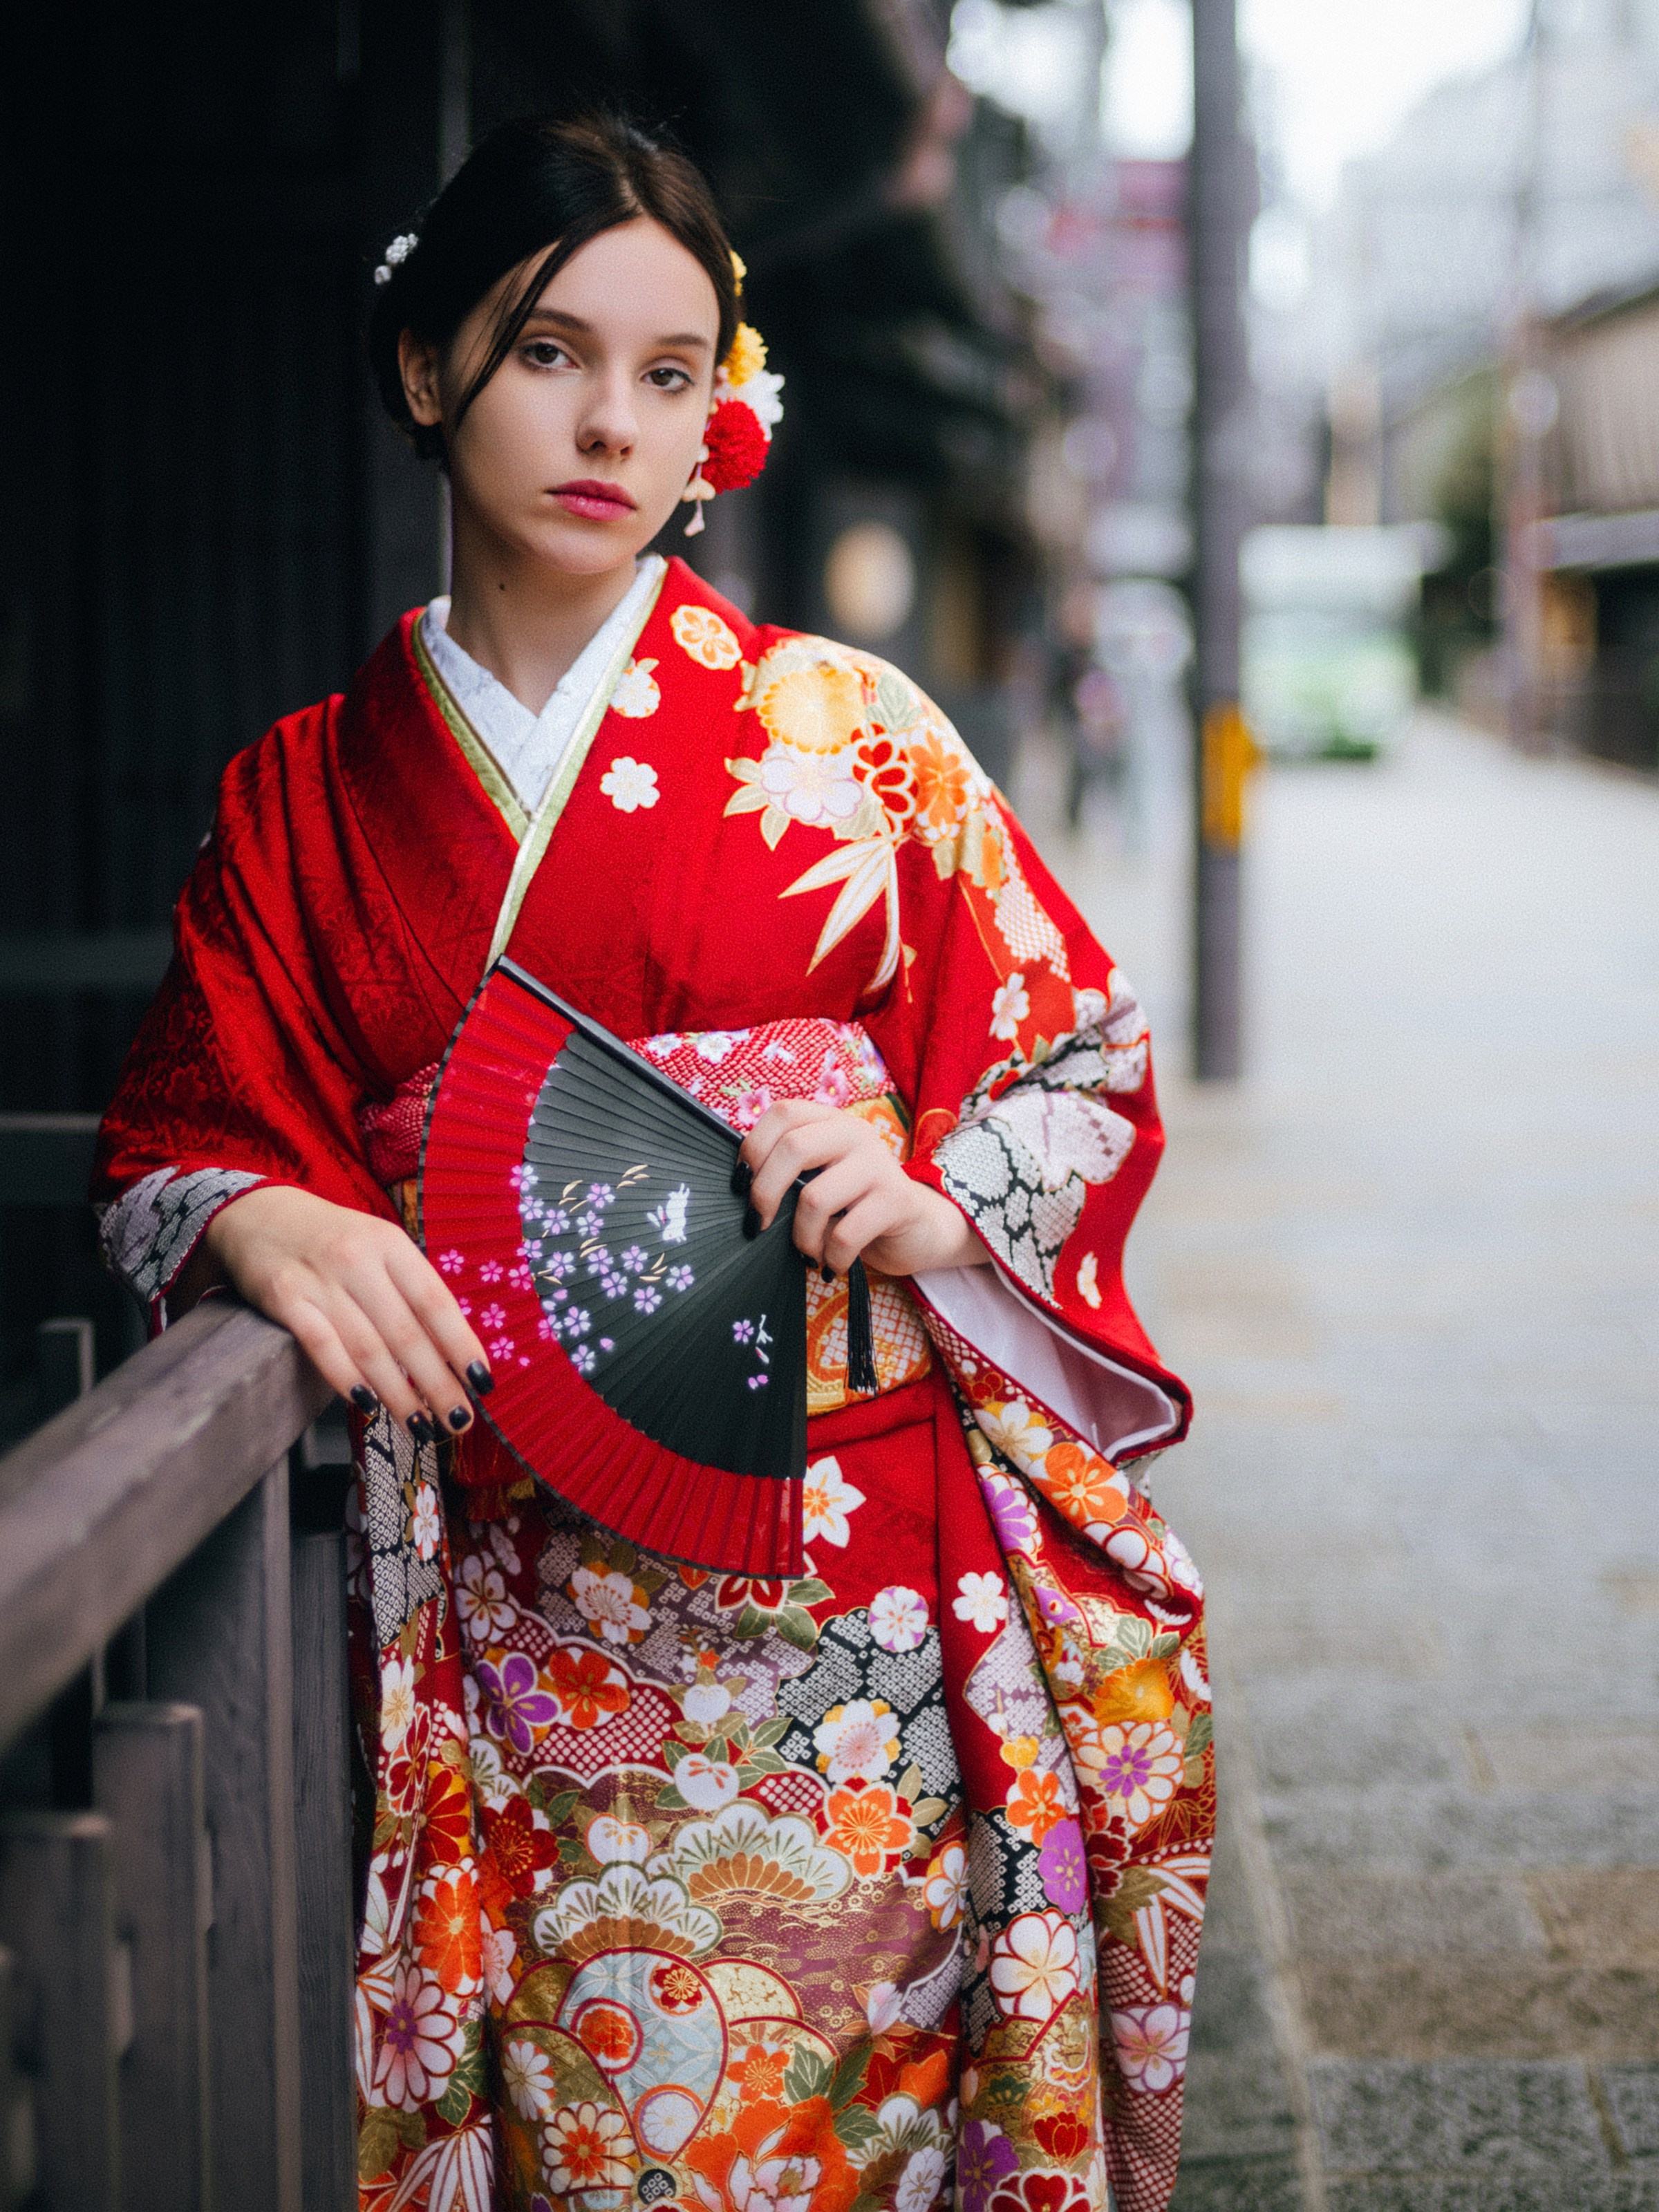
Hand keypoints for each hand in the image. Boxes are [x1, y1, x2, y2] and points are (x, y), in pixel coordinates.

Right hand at [189, 1184, 490, 1441]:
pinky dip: (347, 1379)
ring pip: (368, 1347)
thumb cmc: (332, 1240)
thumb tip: (451, 1351)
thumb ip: (409, 1289)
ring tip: (421, 1425)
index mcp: (390, 1243)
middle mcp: (358, 1259)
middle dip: (437, 1383)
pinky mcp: (284, 1298)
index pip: (436, 1302)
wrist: (258, 1214)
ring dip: (398, 1393)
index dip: (461, 1346)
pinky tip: (368, 1405)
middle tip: (458, 1419)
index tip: (483, 1382)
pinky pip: (322, 1347)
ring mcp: (319, 1279)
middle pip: (406, 1333)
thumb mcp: (378, 1247)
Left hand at [739, 1099, 989, 1277]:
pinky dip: (831, 1256)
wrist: (918, 1228)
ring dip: (801, 1237)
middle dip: (764, 1193)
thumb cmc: (855, 1205)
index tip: (740, 1185)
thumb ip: (790, 1170)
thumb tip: (741, 1188)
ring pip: (815, 1198)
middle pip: (793, 1148)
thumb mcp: (822, 1177)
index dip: (753, 1147)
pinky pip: (845, 1233)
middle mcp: (855, 1134)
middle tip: (759, 1224)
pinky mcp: (896, 1200)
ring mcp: (878, 1164)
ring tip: (807, 1252)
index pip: (783, 1113)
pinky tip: (832, 1264)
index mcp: (830, 1121)